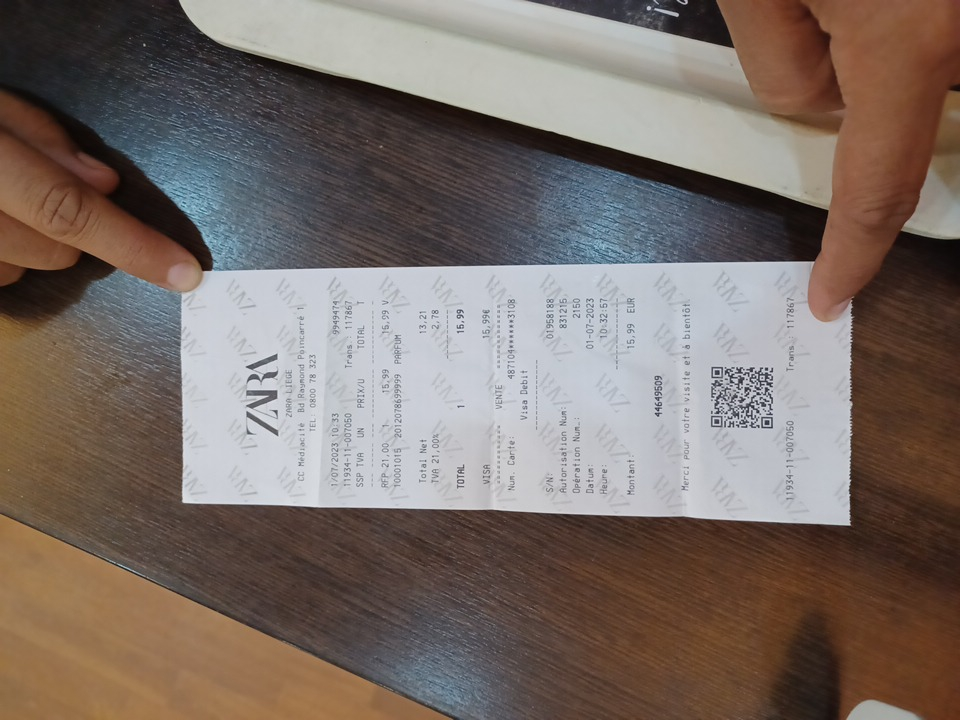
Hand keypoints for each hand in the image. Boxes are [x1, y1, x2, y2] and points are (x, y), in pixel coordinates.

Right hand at [0, 89, 201, 290]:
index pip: (69, 212)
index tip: (185, 274)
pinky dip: (2, 259)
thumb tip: (105, 186)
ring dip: (28, 245)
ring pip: (23, 272)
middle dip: (71, 230)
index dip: (135, 247)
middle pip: (56, 251)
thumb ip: (44, 140)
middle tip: (38, 192)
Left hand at [717, 1, 959, 320]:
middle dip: (862, 90)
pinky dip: (904, 25)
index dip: (854, 252)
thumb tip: (819, 104)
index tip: (831, 294)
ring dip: (886, 44)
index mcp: (911, 37)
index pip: (878, 186)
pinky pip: (937, 37)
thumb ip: (783, 75)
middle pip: (906, 114)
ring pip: (926, 64)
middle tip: (819, 17)